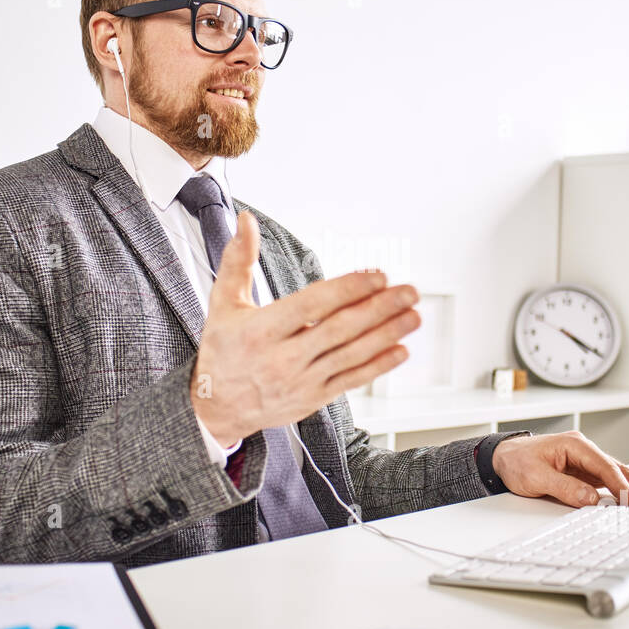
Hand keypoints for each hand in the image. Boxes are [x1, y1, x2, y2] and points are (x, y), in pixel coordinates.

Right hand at [191, 210, 420, 446]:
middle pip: (340, 329)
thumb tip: (246, 221)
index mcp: (262, 330)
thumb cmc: (222, 350)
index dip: (348, 289)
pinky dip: (378, 366)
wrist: (215, 408)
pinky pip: (351, 380)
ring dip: (387, 334)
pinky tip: (400, 350)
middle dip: (379, 308)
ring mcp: (301, 380)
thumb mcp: (222, 303)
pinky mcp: (314, 398)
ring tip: (413, 315)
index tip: (377, 275)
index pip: (312, 305)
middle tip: (407, 291)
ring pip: (351, 355)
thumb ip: (239, 260)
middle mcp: (283, 357)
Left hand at [491, 431, 628, 507]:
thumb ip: (564, 488)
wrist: (504, 457)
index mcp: (576, 446)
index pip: (606, 468)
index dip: (622, 488)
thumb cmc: (517, 462)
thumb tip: (591, 500)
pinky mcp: (587, 474)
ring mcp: (588, 462)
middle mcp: (586, 452)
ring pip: (621, 477)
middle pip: (621, 471)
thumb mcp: (535, 477)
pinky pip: (612, 483)